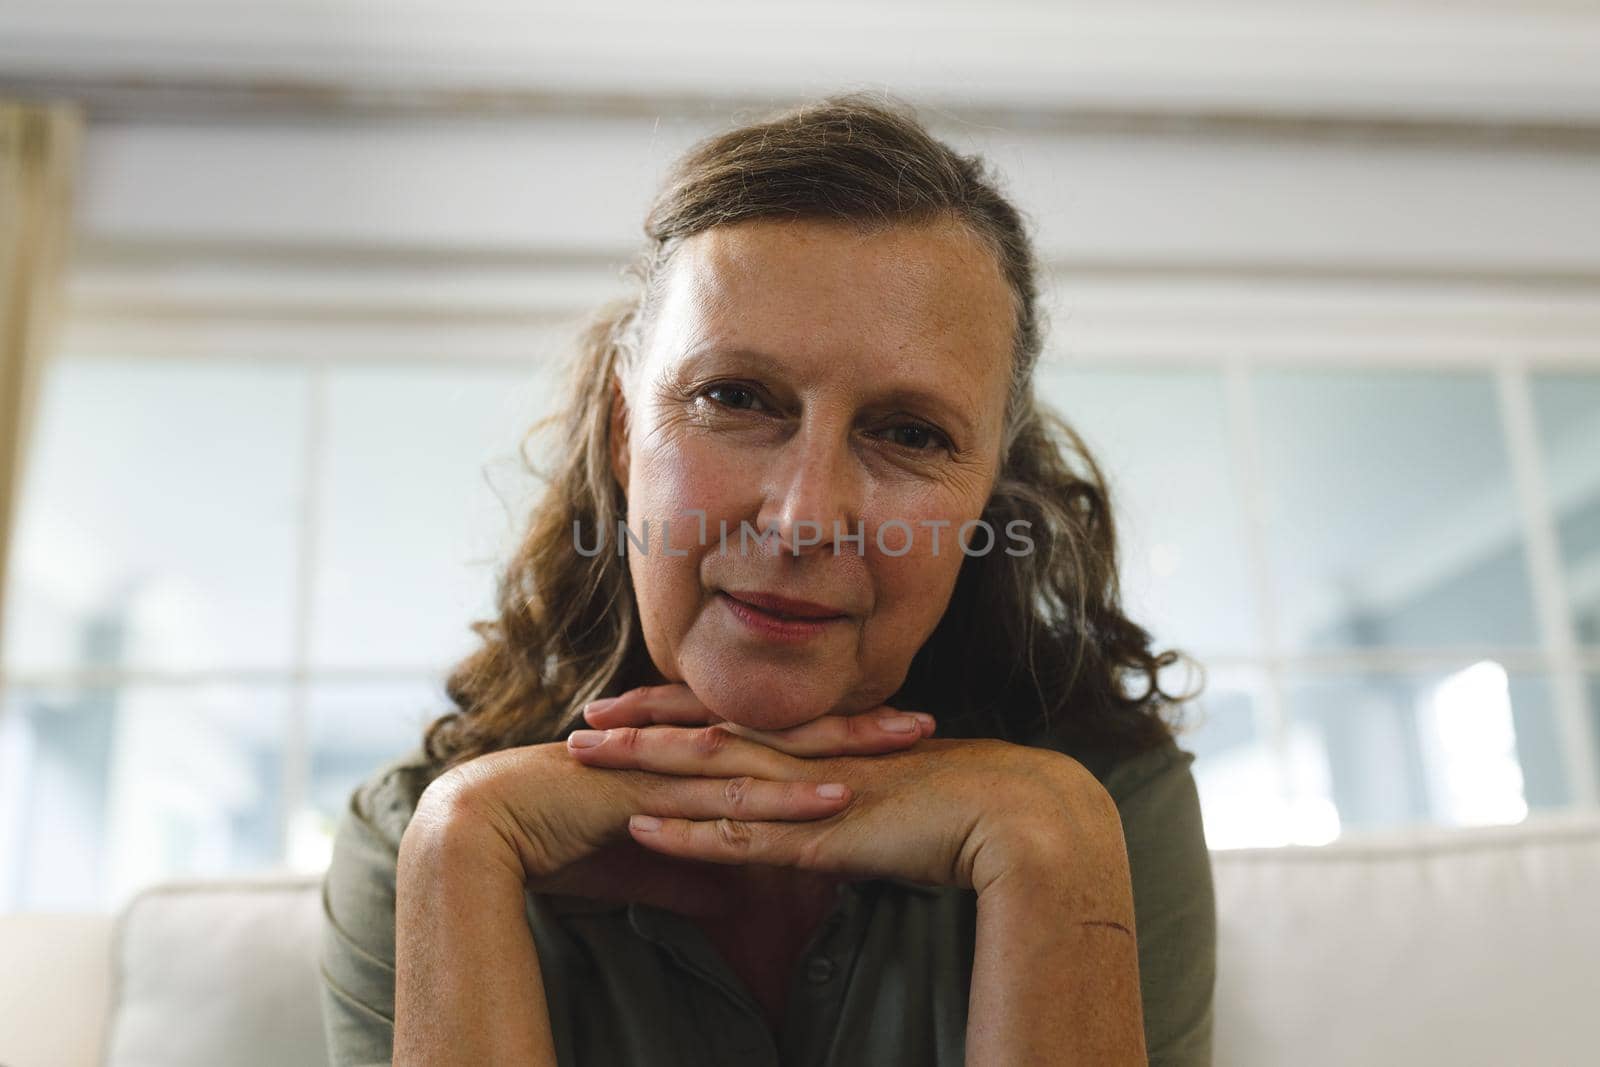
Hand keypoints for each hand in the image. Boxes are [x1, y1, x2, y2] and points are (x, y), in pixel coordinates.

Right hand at [410, 687, 934, 917]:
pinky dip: (784, 799)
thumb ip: (695, 868)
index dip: (832, 736)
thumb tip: (742, 891)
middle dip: (857, 728)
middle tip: (928, 722)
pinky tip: (833, 800)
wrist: (476, 831)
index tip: (891, 734)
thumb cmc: (557, 843)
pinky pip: (728, 797)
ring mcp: (668, 765)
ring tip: (905, 746)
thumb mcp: (644, 861)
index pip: (773, 738)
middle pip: (786, 733)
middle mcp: (685, 750)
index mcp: (685, 756)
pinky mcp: (651, 792)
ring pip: (771, 753)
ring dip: (838, 750)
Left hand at [565, 690, 1126, 897]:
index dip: (674, 705)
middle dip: (639, 725)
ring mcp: (809, 789)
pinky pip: (740, 835)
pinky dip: (686, 833)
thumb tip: (821, 799)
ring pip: (708, 771)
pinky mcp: (821, 833)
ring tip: (584, 760)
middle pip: (706, 730)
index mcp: (819, 737)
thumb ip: (846, 787)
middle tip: (580, 722)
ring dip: (642, 766)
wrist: (1014, 811)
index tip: (624, 701)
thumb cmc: (960, 800)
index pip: (733, 712)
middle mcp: (806, 752)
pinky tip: (640, 829)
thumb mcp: (889, 785)